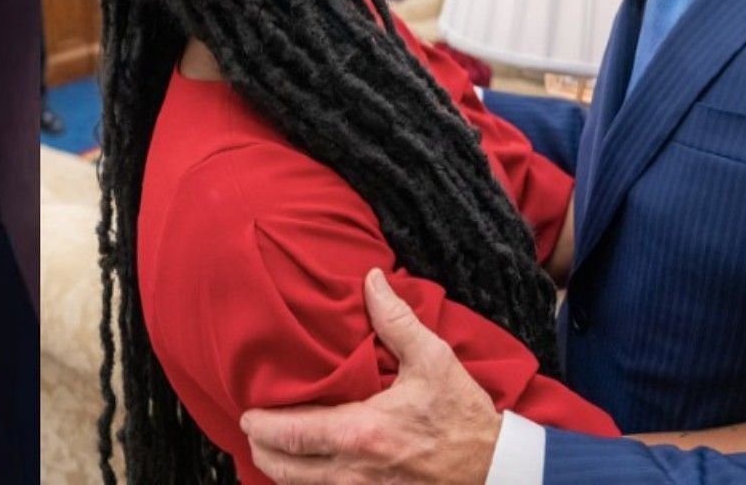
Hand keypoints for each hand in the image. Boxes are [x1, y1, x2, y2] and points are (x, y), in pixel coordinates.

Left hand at [239, 269, 500, 484]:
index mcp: (361, 432)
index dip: (259, 425)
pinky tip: (309, 469)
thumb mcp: (433, 361)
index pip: (288, 434)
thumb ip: (395, 320)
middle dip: (260, 449)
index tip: (248, 412)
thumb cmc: (464, 418)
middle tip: (254, 428)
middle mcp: (353, 471)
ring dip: (281, 470)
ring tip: (274, 447)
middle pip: (281, 470)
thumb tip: (370, 280)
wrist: (497, 470)